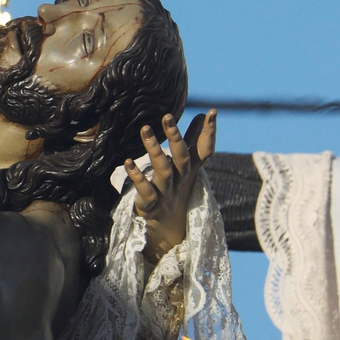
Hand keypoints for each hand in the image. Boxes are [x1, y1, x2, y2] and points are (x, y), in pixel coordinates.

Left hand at [123, 110, 216, 263]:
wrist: (167, 227)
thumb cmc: (177, 188)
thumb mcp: (187, 165)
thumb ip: (195, 139)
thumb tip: (203, 113)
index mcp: (190, 170)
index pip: (204, 150)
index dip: (209, 133)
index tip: (211, 112)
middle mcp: (181, 180)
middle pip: (182, 158)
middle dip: (175, 137)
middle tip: (167, 116)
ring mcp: (166, 192)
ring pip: (163, 170)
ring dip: (154, 150)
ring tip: (145, 130)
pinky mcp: (151, 205)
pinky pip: (145, 190)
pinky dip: (137, 177)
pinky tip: (128, 162)